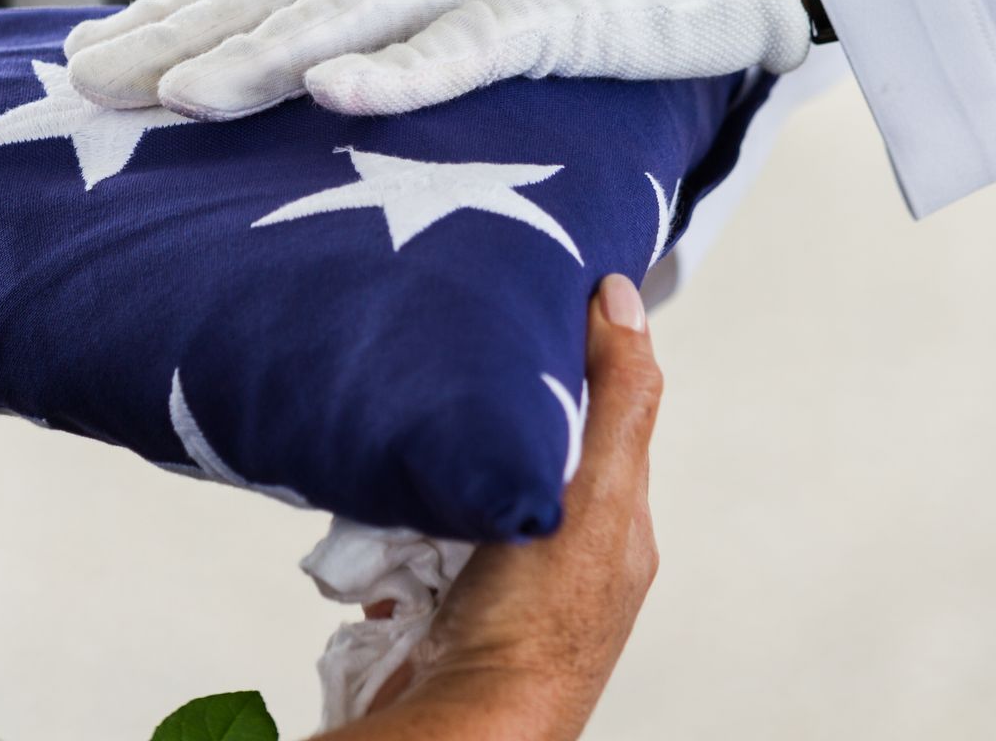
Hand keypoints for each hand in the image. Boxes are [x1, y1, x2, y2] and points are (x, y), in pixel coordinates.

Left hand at [66, 0, 808, 119]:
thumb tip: (326, 65)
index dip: (174, 15)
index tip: (87, 53)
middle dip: (176, 40)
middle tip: (83, 83)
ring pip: (349, 14)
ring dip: (259, 54)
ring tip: (176, 93)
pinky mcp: (553, 8)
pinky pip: (468, 45)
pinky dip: (401, 71)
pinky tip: (335, 95)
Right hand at [325, 274, 661, 740]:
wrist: (465, 724)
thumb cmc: (540, 625)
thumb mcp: (595, 489)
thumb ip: (614, 399)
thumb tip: (622, 296)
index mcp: (616, 520)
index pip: (600, 411)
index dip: (567, 356)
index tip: (520, 302)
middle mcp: (566, 552)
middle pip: (520, 450)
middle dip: (479, 422)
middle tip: (441, 386)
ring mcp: (502, 587)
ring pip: (458, 495)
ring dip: (424, 480)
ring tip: (400, 461)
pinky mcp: (444, 611)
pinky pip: (410, 549)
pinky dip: (389, 537)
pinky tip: (373, 532)